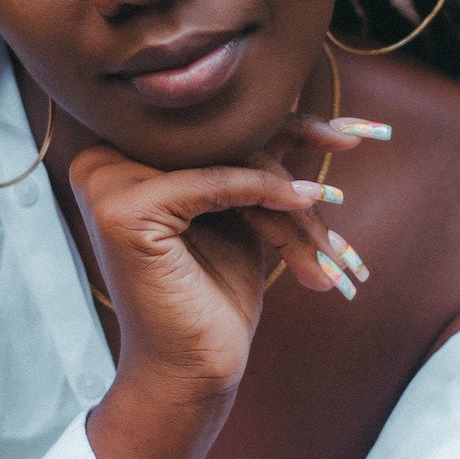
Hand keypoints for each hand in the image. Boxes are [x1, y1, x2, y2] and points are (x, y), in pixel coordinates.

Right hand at [67, 112, 382, 397]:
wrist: (192, 371)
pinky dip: (267, 193)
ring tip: (334, 205)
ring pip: (225, 158)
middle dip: (296, 137)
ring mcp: (106, 180)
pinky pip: (216, 182)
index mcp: (119, 154)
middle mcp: (101, 159)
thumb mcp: (236, 211)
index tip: (346, 121)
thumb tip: (291, 88)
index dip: (281, 117)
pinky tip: (308, 201)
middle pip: (220, 134)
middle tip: (358, 136)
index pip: (212, 121)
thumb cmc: (213, 294)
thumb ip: (246, 154)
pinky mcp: (124, 208)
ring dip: (288, 188)